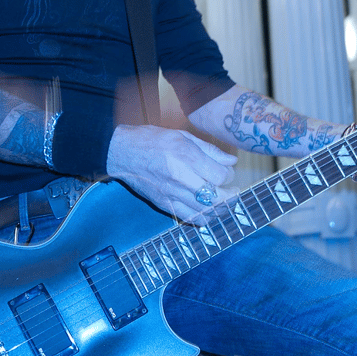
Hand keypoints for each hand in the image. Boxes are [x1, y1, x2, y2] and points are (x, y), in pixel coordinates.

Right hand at [106, 124, 237, 221]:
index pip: (220, 176)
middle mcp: (179, 177)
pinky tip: (208, 209)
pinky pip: (190, 218)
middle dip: (231, 197)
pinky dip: (204, 217)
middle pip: (216, 198)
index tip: (227, 173)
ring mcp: (171, 194)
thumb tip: (231, 162)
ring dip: (221, 209)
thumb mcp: (183, 136)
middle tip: (234, 192)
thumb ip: (210, 150)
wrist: (122, 152)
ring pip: (206, 212)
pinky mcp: (164, 205)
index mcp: (185, 156)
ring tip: (225, 202)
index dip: (229, 177)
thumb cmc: (152, 140)